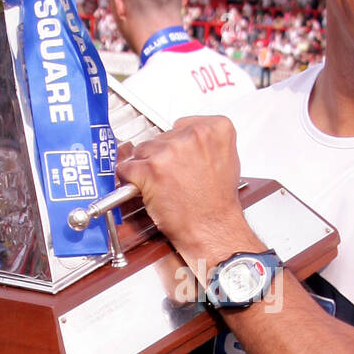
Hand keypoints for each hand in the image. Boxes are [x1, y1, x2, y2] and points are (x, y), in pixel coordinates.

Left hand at [115, 116, 255, 270]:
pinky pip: (127, 168)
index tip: (179, 155)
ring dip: (147, 167)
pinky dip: (130, 179)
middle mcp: (192, 136)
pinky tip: (144, 188)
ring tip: (164, 185)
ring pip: (142, 151)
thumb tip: (184, 139)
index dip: (177, 143)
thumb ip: (206, 144)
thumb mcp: (227, 161)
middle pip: (161, 137)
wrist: (212, 229)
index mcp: (215, 129)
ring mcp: (170, 152)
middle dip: (162, 156)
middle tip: (174, 177)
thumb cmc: (217, 203)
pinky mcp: (150, 170)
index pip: (181, 125)